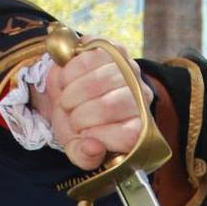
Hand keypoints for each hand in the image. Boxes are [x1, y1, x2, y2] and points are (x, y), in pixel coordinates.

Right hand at [34, 44, 153, 170]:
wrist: (65, 92)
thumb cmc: (76, 125)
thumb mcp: (76, 147)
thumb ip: (85, 156)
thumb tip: (93, 147)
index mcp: (139, 129)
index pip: (129, 136)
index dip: (99, 136)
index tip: (82, 135)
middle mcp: (141, 99)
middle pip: (110, 106)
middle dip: (79, 114)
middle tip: (70, 116)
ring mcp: (130, 71)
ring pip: (99, 81)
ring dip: (72, 93)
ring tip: (68, 100)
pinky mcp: (114, 48)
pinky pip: (90, 58)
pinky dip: (70, 72)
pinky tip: (68, 80)